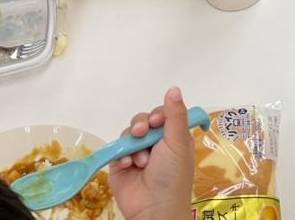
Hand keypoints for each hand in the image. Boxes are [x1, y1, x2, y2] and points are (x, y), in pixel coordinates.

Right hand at [110, 87, 195, 219]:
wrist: (154, 209)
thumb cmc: (172, 175)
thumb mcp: (178, 143)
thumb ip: (175, 115)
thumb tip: (175, 88)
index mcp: (173, 137)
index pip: (162, 114)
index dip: (158, 114)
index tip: (157, 120)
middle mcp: (156, 144)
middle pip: (143, 121)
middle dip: (142, 124)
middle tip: (143, 132)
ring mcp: (137, 154)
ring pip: (128, 134)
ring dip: (133, 143)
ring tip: (140, 159)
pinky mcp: (121, 165)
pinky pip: (117, 151)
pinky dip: (121, 156)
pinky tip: (128, 165)